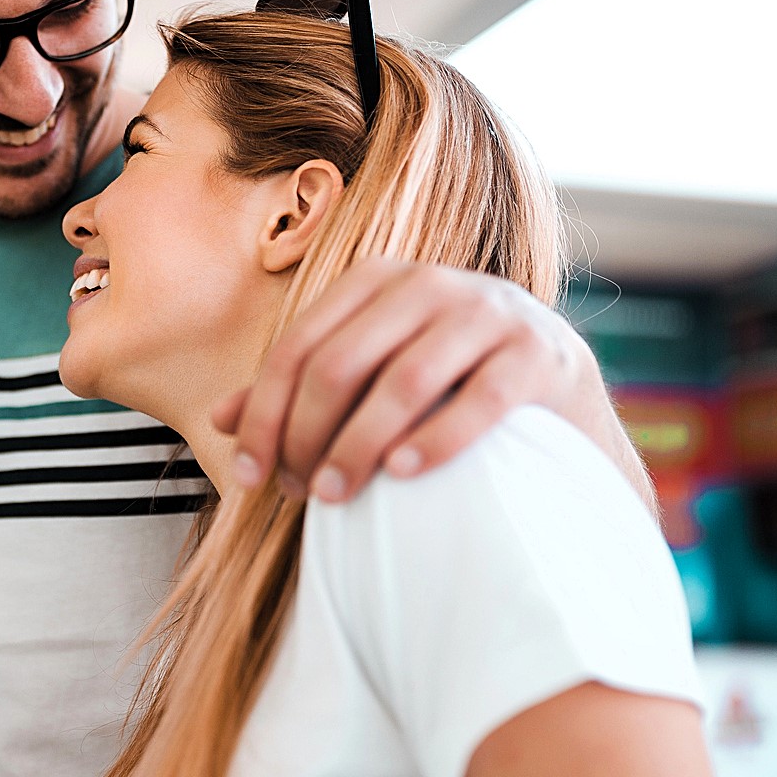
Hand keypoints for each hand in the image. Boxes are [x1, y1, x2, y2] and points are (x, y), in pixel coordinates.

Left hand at [214, 258, 648, 506]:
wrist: (556, 391)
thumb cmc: (443, 387)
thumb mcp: (369, 376)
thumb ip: (301, 390)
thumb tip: (220, 417)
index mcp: (378, 280)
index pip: (298, 348)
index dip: (265, 416)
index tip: (251, 479)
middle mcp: (430, 283)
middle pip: (339, 365)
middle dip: (307, 436)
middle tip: (302, 494)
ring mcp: (489, 312)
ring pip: (402, 382)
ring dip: (359, 446)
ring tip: (336, 496)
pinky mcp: (539, 354)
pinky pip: (477, 400)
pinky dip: (434, 439)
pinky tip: (403, 475)